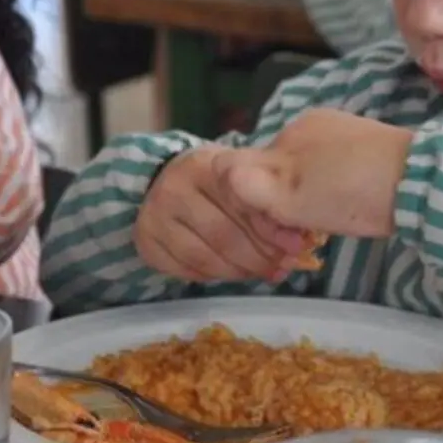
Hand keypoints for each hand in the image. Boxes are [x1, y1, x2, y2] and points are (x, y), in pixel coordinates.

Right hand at [135, 145, 310, 281]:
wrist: (172, 174)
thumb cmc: (220, 178)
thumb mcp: (244, 176)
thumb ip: (266, 201)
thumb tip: (298, 240)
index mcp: (204, 166)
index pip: (242, 205)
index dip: (271, 231)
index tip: (295, 246)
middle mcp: (173, 188)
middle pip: (224, 237)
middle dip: (259, 258)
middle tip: (282, 267)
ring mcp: (154, 216)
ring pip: (204, 259)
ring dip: (240, 272)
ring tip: (263, 272)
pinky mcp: (145, 241)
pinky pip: (186, 270)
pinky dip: (214, 276)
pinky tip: (233, 272)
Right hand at [224, 109, 413, 238]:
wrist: (421, 183)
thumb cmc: (351, 192)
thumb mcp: (291, 197)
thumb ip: (249, 184)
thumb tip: (217, 169)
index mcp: (291, 133)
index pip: (252, 170)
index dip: (257, 205)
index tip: (277, 230)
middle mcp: (314, 125)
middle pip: (282, 171)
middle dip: (285, 203)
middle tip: (303, 236)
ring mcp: (345, 133)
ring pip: (311, 174)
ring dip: (312, 201)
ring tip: (330, 223)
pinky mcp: (371, 146)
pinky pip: (338, 171)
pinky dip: (337, 191)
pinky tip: (352, 207)